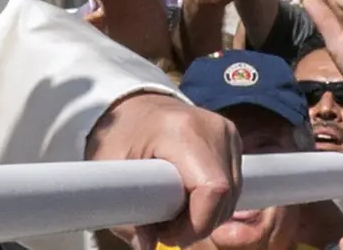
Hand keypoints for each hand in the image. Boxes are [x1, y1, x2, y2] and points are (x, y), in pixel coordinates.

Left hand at [87, 93, 239, 245]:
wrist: (135, 105)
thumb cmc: (119, 135)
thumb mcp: (108, 169)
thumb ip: (125, 212)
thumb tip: (147, 246)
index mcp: (181, 130)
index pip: (213, 189)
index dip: (195, 223)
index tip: (165, 232)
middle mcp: (214, 128)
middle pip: (226, 197)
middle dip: (197, 224)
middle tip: (163, 225)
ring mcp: (228, 133)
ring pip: (233, 195)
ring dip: (206, 214)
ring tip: (172, 209)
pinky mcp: (234, 140)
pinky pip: (233, 185)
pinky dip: (213, 201)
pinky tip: (187, 197)